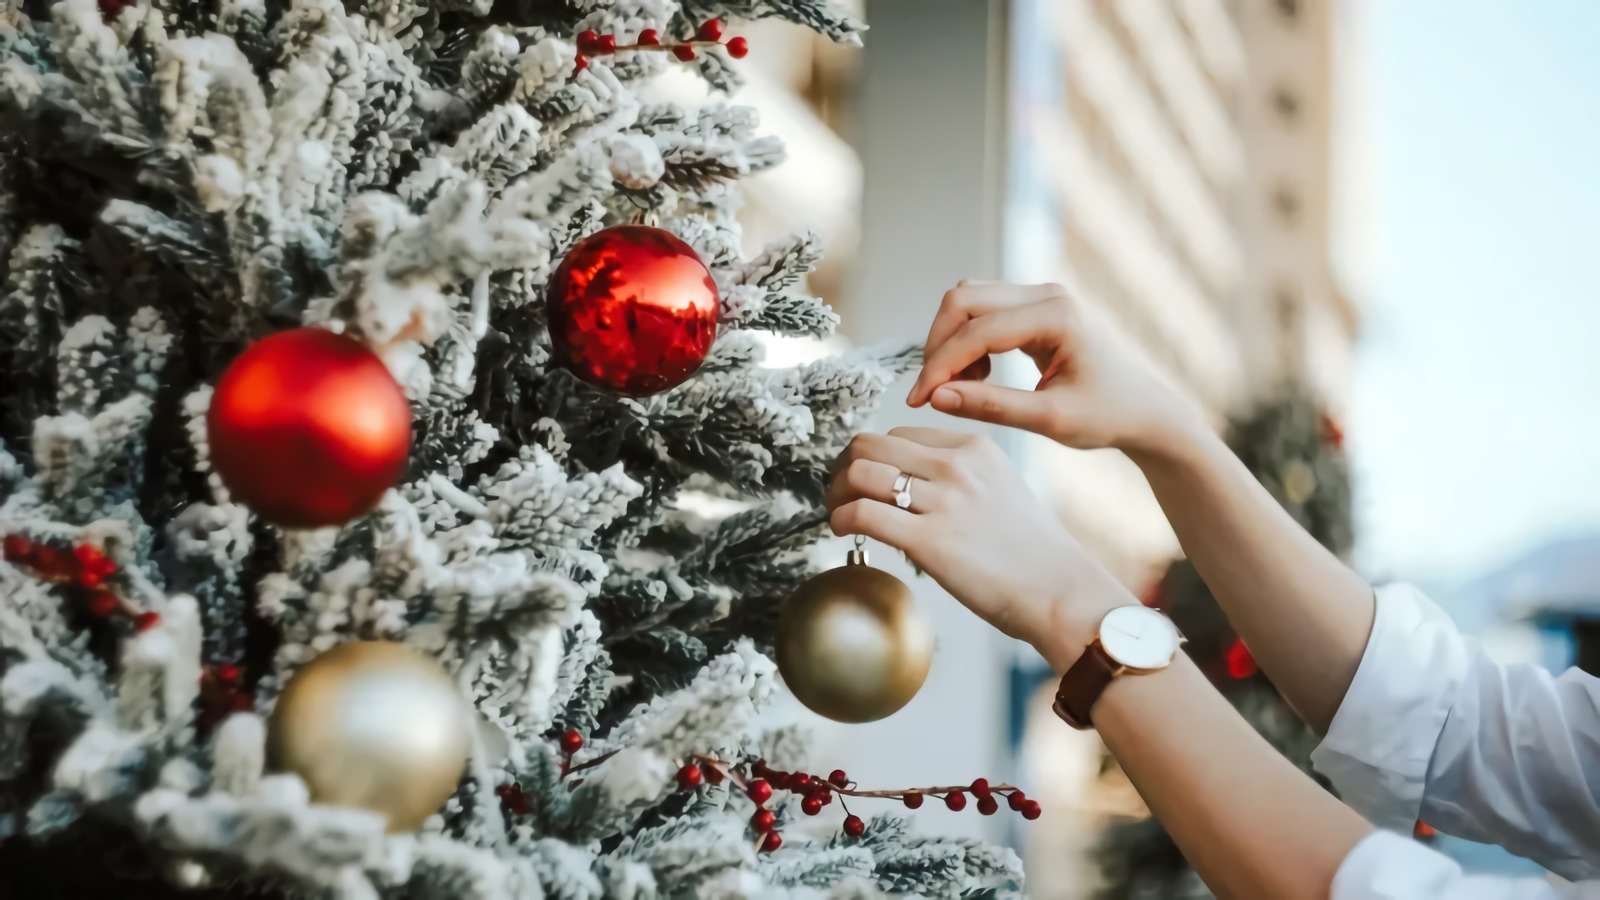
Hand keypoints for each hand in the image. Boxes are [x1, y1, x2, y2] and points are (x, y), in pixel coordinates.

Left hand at [825, 427, 1133, 668]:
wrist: (1062, 592)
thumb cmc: (1034, 554)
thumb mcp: (1001, 491)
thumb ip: (958, 480)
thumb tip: (908, 490)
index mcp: (974, 448)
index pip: (899, 436)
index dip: (872, 458)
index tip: (864, 481)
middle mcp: (957, 465)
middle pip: (870, 446)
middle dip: (844, 468)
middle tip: (839, 494)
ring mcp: (943, 501)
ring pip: (860, 473)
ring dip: (835, 494)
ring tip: (836, 514)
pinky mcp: (929, 540)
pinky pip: (862, 514)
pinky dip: (840, 520)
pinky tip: (842, 532)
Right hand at [905, 281, 1206, 460]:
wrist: (1145, 410)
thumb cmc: (1108, 416)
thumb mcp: (1050, 420)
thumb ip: (991, 406)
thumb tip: (937, 397)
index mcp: (1057, 316)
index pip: (977, 331)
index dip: (940, 366)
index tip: (918, 402)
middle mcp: (1047, 294)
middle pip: (963, 299)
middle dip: (938, 346)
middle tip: (931, 393)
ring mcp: (1040, 296)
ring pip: (967, 300)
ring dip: (950, 342)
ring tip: (962, 387)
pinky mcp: (1034, 306)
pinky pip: (982, 311)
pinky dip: (967, 341)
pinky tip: (979, 377)